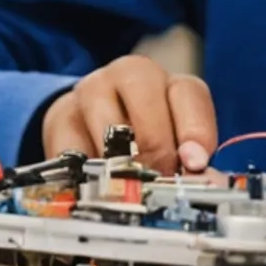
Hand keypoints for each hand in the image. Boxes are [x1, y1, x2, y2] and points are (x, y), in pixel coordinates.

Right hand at [41, 54, 215, 172]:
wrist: (88, 127)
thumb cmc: (143, 140)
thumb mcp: (174, 147)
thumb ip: (189, 163)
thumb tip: (204, 182)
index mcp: (171, 84)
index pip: (189, 94)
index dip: (194, 130)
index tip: (194, 163)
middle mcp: (132, 76)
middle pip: (147, 101)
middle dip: (156, 148)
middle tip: (156, 181)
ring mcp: (91, 91)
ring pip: (109, 125)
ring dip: (120, 164)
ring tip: (126, 189)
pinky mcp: (60, 116)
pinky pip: (73, 150)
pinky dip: (85, 175)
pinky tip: (94, 188)